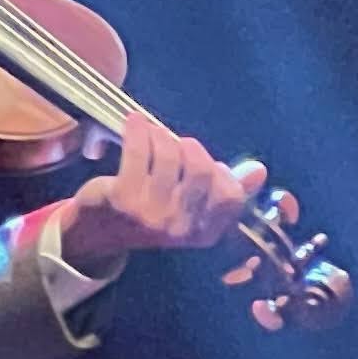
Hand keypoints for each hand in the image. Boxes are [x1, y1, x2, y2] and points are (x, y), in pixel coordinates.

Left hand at [52, 112, 263, 271]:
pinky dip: (138, 129)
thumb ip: (224, 188)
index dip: (219, 170)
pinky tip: (135, 124)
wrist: (98, 233)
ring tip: (151, 135)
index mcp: (203, 232)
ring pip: (170, 155)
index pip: (230, 196)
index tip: (199, 161)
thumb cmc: (149, 211)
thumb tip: (259, 170)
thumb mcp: (189, 207)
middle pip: (201, 169)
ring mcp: (151, 214)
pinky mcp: (123, 198)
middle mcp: (180, 228)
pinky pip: (138, 150)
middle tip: (174, 144)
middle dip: (189, 147)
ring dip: (160, 135)